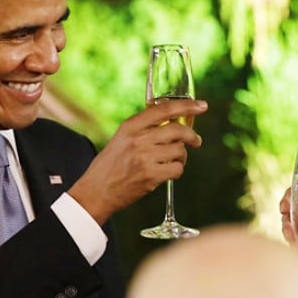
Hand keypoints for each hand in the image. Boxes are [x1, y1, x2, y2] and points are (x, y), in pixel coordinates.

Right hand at [69, 98, 206, 223]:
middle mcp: (138, 139)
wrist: (96, 191)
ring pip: (180, 151)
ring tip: (173, 161)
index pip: (164, 110)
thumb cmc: (110, 165)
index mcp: (130, 126)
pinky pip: (177, 169)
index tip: (201, 106)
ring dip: (182, 157)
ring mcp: (145, 158)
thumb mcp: (121, 138)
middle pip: (178, 130)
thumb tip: (172, 121)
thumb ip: (143, 128)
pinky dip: (177, 171)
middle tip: (196, 141)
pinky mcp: (150, 176)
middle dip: (192, 136)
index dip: (187, 106)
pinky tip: (168, 172)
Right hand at [279, 188, 297, 286]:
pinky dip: (289, 238)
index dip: (295, 190)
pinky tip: (292, 239)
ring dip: (286, 224)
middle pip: (291, 205)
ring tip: (290, 229)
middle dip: (285, 205)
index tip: (291, 193)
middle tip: (285, 209)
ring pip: (288, 223)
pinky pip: (291, 240)